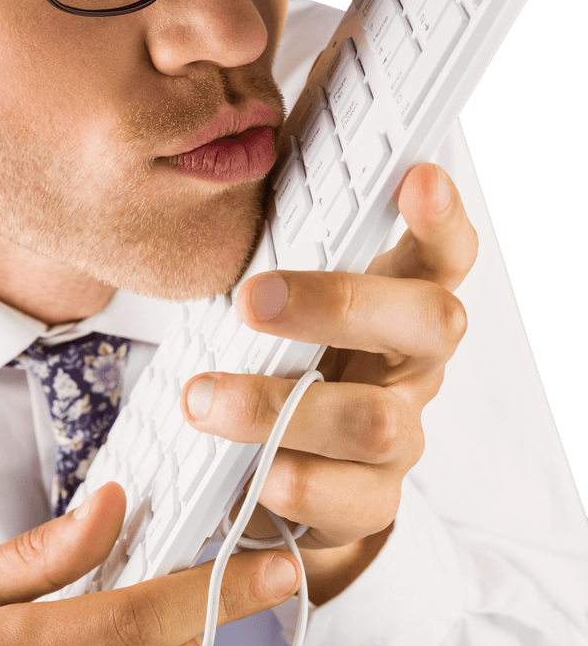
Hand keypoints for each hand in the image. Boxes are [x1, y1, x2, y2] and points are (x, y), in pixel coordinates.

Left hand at [181, 163, 478, 603]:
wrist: (279, 461)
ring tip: (201, 399)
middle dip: (341, 303)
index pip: (445, 251)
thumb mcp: (280, 293)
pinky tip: (253, 475)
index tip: (417, 176)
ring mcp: (403, 436)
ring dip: (282, 406)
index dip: (442, 217)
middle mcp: (417, 365)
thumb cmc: (278, 353)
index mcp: (401, 300)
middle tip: (250, 298)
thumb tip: (249, 143)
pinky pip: (355, 502)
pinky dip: (299, 485)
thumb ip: (280, 235)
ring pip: (379, 422)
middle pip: (432, 323)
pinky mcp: (371, 501)